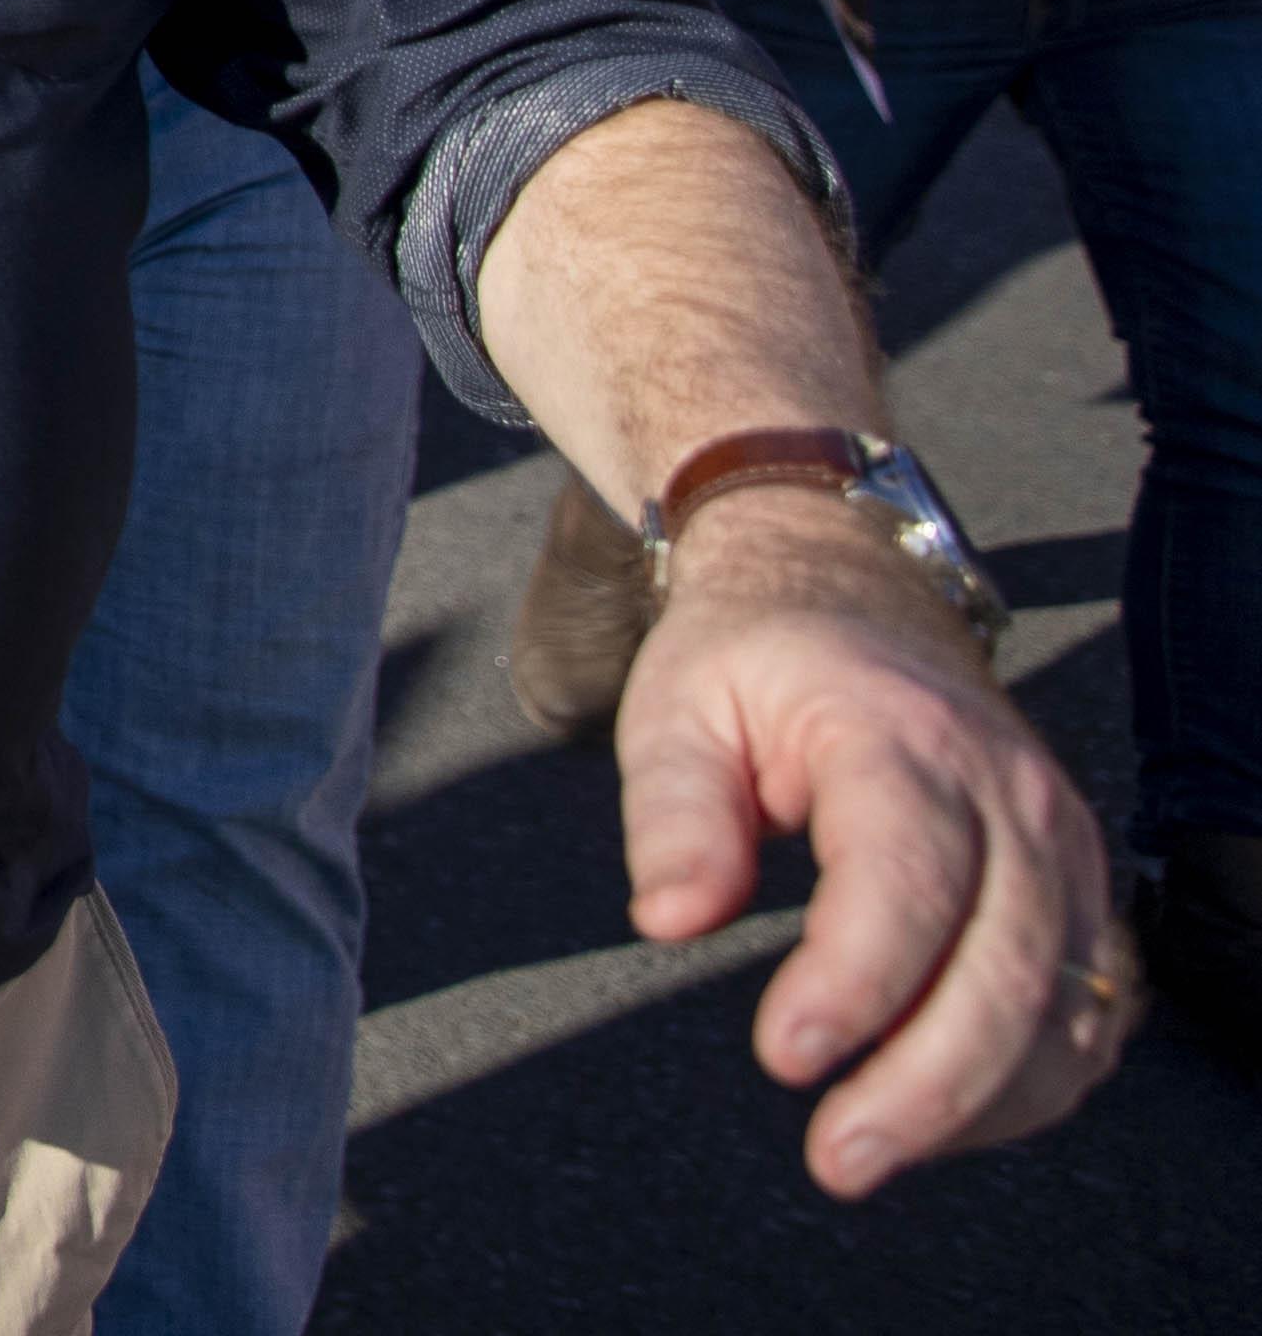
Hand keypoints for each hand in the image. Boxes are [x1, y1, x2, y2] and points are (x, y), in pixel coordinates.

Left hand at [616, 489, 1131, 1193]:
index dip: (855, 981)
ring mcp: (1062, 850)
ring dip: (978, 1104)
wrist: (853, 599)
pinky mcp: (1078, 894)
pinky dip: (1026, 1087)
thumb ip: (673, 810)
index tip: (785, 1059)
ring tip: (871, 1148)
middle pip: (1004, 967)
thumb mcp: (678, 703)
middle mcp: (1011, 797)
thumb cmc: (754, 662)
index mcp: (903, 739)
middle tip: (838, 1158)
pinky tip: (941, 1118)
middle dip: (927, 1086)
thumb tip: (670, 919)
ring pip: (1061, 1009)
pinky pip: (1085, 1018)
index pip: (905, 877)